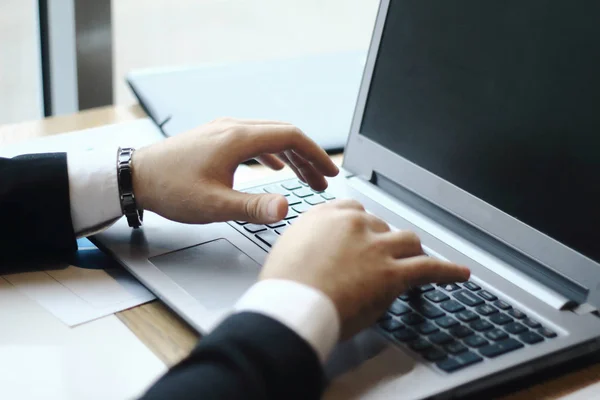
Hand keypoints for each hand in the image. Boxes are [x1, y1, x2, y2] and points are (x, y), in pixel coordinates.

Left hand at [131, 118, 338, 223]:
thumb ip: (254, 206)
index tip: (330, 172)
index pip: (291, 137)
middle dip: (307, 157)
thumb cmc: (170, 188)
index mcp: (238, 138)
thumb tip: (287, 207)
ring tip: (305, 178)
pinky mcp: (214, 139)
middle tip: (323, 180)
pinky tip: (275, 167)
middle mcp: (233, 128)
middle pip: (283, 135)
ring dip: (291, 157)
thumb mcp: (215, 204)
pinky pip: (253, 141)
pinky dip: (271, 154)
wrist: (134, 177)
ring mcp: (222, 131)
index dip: (316, 155)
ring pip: (269, 137)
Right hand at [260, 200, 470, 339]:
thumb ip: (310, 240)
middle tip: (380, 261)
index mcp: (327, 215)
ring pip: (407, 241)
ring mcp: (376, 246)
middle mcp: (354, 223)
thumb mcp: (288, 249)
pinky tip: (459, 274)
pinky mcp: (393, 273)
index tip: (365, 237)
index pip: (355, 210)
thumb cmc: (283, 285)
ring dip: (409, 253)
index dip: (363, 228)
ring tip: (411, 265)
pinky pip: (429, 268)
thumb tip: (320, 248)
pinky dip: (448, 271)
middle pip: (383, 226)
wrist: (291, 304)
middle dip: (383, 243)